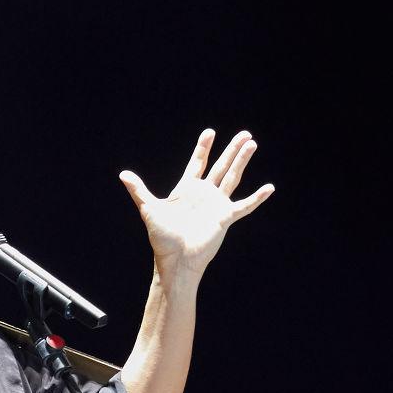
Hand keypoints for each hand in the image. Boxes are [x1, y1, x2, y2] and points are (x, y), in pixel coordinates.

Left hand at [118, 128, 273, 278]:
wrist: (175, 260)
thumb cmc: (162, 238)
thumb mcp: (149, 209)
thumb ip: (138, 190)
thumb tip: (122, 174)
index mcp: (187, 189)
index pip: (198, 163)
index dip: (204, 148)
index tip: (210, 132)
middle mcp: (204, 194)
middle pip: (221, 166)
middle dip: (232, 150)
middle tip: (245, 134)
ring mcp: (216, 205)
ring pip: (233, 178)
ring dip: (242, 161)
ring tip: (252, 144)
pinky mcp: (225, 218)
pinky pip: (244, 206)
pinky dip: (257, 198)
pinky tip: (269, 188)